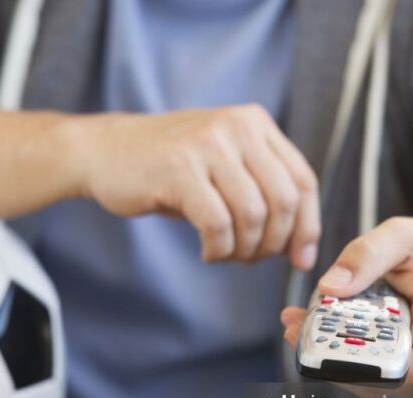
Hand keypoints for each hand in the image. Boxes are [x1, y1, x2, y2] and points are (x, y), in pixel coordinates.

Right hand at [71, 105, 320, 268]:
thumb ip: (262, 193)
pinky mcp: (179, 169)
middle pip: (283, 201)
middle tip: (250, 259)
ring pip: (252, 215)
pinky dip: (218, 250)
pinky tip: (206, 252)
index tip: (301, 259)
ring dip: (243, 250)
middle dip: (274, 244)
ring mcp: (207, 145)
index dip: (308, 226)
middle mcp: (237, 127)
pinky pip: (217, 225)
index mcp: (255, 124)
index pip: (302, 180)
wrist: (104, 150)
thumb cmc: (166, 168)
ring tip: (224, 254)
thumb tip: (301, 249)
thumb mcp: (223, 167)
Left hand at [280, 217, 412, 381]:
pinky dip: (347, 362)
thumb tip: (330, 286)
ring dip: (337, 363)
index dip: (373, 366)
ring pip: (381, 385)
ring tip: (301, 328)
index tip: (330, 347)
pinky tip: (320, 335)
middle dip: (338, 362)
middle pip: (390, 380)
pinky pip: (380, 380)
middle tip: (296, 331)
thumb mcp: (401, 234)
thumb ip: (366, 255)